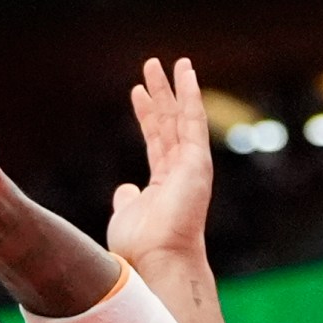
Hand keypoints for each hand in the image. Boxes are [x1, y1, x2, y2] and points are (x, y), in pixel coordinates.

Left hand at [107, 57, 212, 266]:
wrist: (157, 260)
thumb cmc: (140, 246)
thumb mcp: (127, 214)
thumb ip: (128, 199)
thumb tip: (125, 189)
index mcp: (164, 182)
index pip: (156, 140)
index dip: (147, 114)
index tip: (137, 92)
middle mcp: (181, 171)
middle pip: (169, 123)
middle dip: (160, 94)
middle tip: (151, 66)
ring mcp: (191, 165)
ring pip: (182, 117)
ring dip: (174, 88)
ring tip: (168, 62)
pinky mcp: (197, 161)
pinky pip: (194, 121)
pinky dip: (190, 96)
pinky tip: (186, 73)